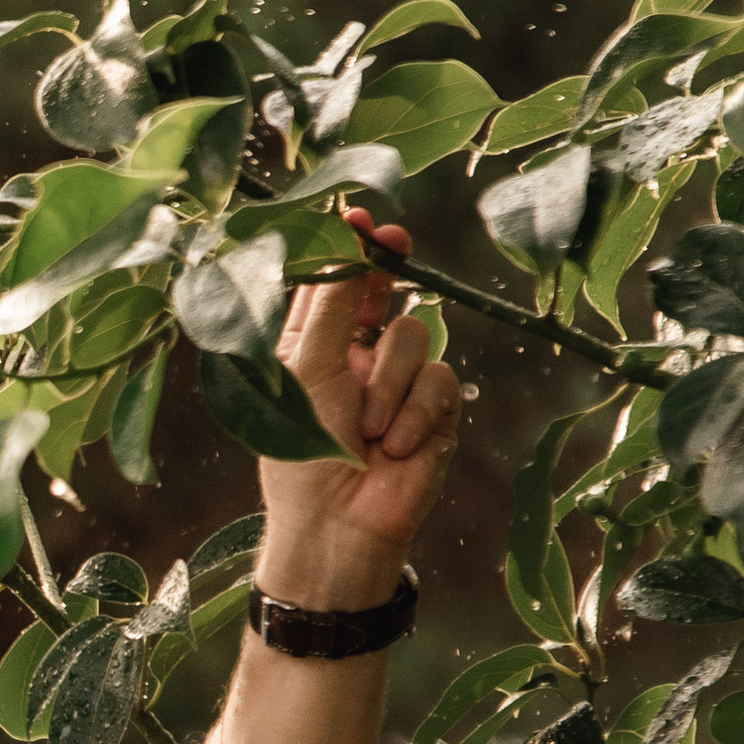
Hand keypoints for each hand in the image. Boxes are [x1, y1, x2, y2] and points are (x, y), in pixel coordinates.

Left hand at [259, 213, 463, 610]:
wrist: (339, 526)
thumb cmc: (303, 451)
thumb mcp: (305, 370)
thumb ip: (327, 304)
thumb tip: (343, 236)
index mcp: (313, 349)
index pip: (335, 288)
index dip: (350, 251)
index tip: (361, 217)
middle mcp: (357, 360)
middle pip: (386, 297)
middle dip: (387, 275)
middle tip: (394, 243)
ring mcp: (400, 386)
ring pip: (417, 336)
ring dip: (391, 383)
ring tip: (368, 431)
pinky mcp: (435, 414)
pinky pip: (441, 381)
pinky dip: (417, 414)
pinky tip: (396, 449)